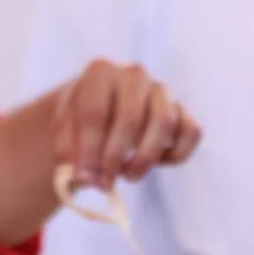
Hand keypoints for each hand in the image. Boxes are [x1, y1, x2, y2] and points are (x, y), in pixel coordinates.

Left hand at [52, 59, 200, 190]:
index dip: (89, 149)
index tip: (84, 176)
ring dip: (146, 158)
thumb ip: (69, 156)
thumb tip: (88, 178)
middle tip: (104, 182)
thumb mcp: (63, 135)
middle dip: (115, 157)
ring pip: (164, 123)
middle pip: (130, 119)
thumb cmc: (78, 123)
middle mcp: (133, 74)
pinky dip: (177, 154)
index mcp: (99, 72)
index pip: (95, 112)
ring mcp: (161, 90)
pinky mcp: (181, 109)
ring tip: (128, 175)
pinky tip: (156, 164)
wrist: (98, 113)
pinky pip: (191, 132)